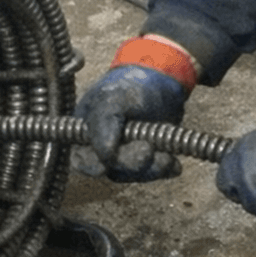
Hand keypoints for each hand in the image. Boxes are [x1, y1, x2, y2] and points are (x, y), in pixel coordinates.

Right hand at [72, 64, 188, 180]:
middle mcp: (103, 149)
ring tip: (167, 156)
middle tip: (147, 150)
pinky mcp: (147, 160)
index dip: (92, 165)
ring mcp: (126, 156)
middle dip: (130, 163)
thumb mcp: (113, 97)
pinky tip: (174, 164)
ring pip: (134, 174)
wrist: (163, 83)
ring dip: (152, 168)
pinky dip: (165, 168)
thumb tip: (105, 154)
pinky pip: (153, 172)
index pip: (82, 158)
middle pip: (111, 170)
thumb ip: (103, 123)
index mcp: (85, 133)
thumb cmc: (131, 85)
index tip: (108, 163)